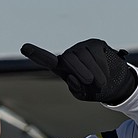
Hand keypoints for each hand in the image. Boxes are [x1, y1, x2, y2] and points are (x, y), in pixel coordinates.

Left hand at [21, 39, 137, 104]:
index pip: (47, 61)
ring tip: (100, 82)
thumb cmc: (93, 89)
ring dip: (94, 73)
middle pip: (68, 58)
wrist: (113, 84)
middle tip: (90, 81)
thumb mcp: (83, 93)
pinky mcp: (95, 43)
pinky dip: (102, 67)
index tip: (24, 47)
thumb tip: (72, 76)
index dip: (36, 54)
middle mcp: (70, 55)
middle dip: (80, 71)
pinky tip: (105, 73)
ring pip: (84, 57)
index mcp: (63, 68)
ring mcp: (82, 47)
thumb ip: (76, 87)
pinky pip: (96, 54)